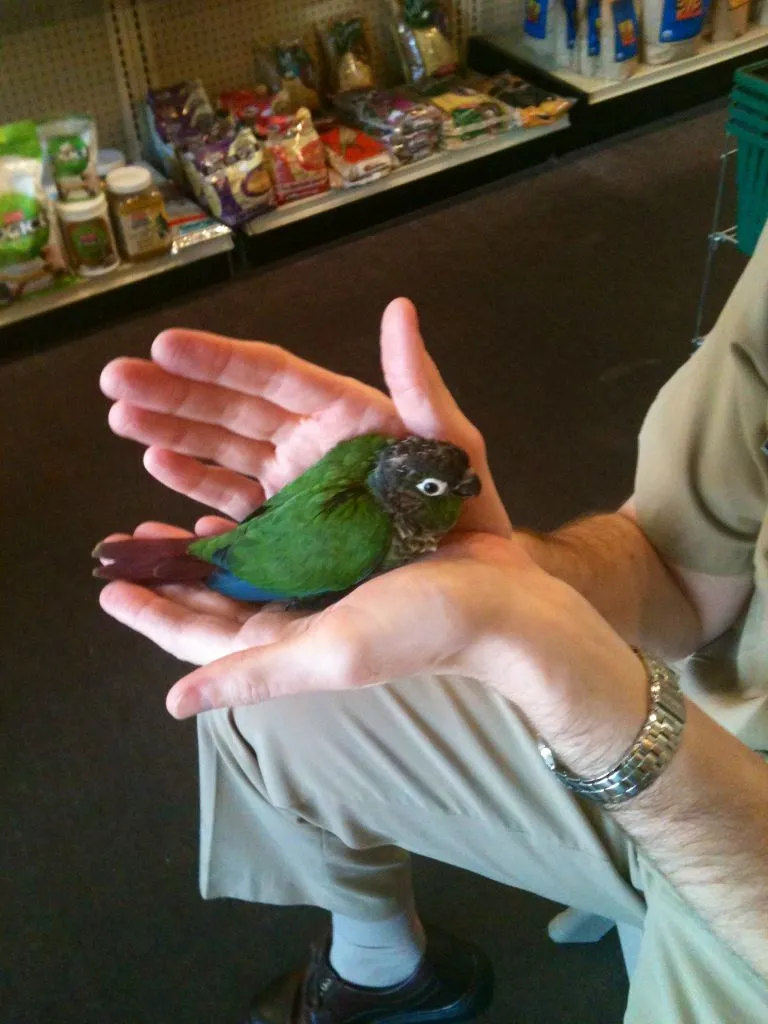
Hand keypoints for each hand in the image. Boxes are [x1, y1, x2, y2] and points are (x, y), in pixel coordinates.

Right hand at [99, 297, 510, 536]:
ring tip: (122, 419)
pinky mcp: (284, 534)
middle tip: (115, 379)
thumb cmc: (467, 511)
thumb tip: (399, 309)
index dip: (220, 359)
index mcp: (345, 415)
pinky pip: (231, 506)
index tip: (166, 343)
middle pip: (232, 409)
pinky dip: (194, 491)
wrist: (473, 586)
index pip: (273, 377)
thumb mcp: (452, 445)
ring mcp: (294, 490)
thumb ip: (420, 384)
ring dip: (171, 433)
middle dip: (173, 392)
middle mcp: (310, 445)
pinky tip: (160, 468)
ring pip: (222, 453)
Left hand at [99, 519, 644, 776]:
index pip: (198, 637)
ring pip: (242, 564)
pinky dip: (250, 523)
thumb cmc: (418, 629)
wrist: (502, 604)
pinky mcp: (345, 552)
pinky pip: (282, 537)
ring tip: (165, 516)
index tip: (107, 586)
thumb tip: (173, 705)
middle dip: (168, 573)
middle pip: (213, 597)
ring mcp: (320, 583)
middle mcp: (294, 613)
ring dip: (201, 544)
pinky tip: (231, 504)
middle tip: (128, 540)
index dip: (152, 613)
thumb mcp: (331, 653)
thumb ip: (254, 675)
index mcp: (283, 641)